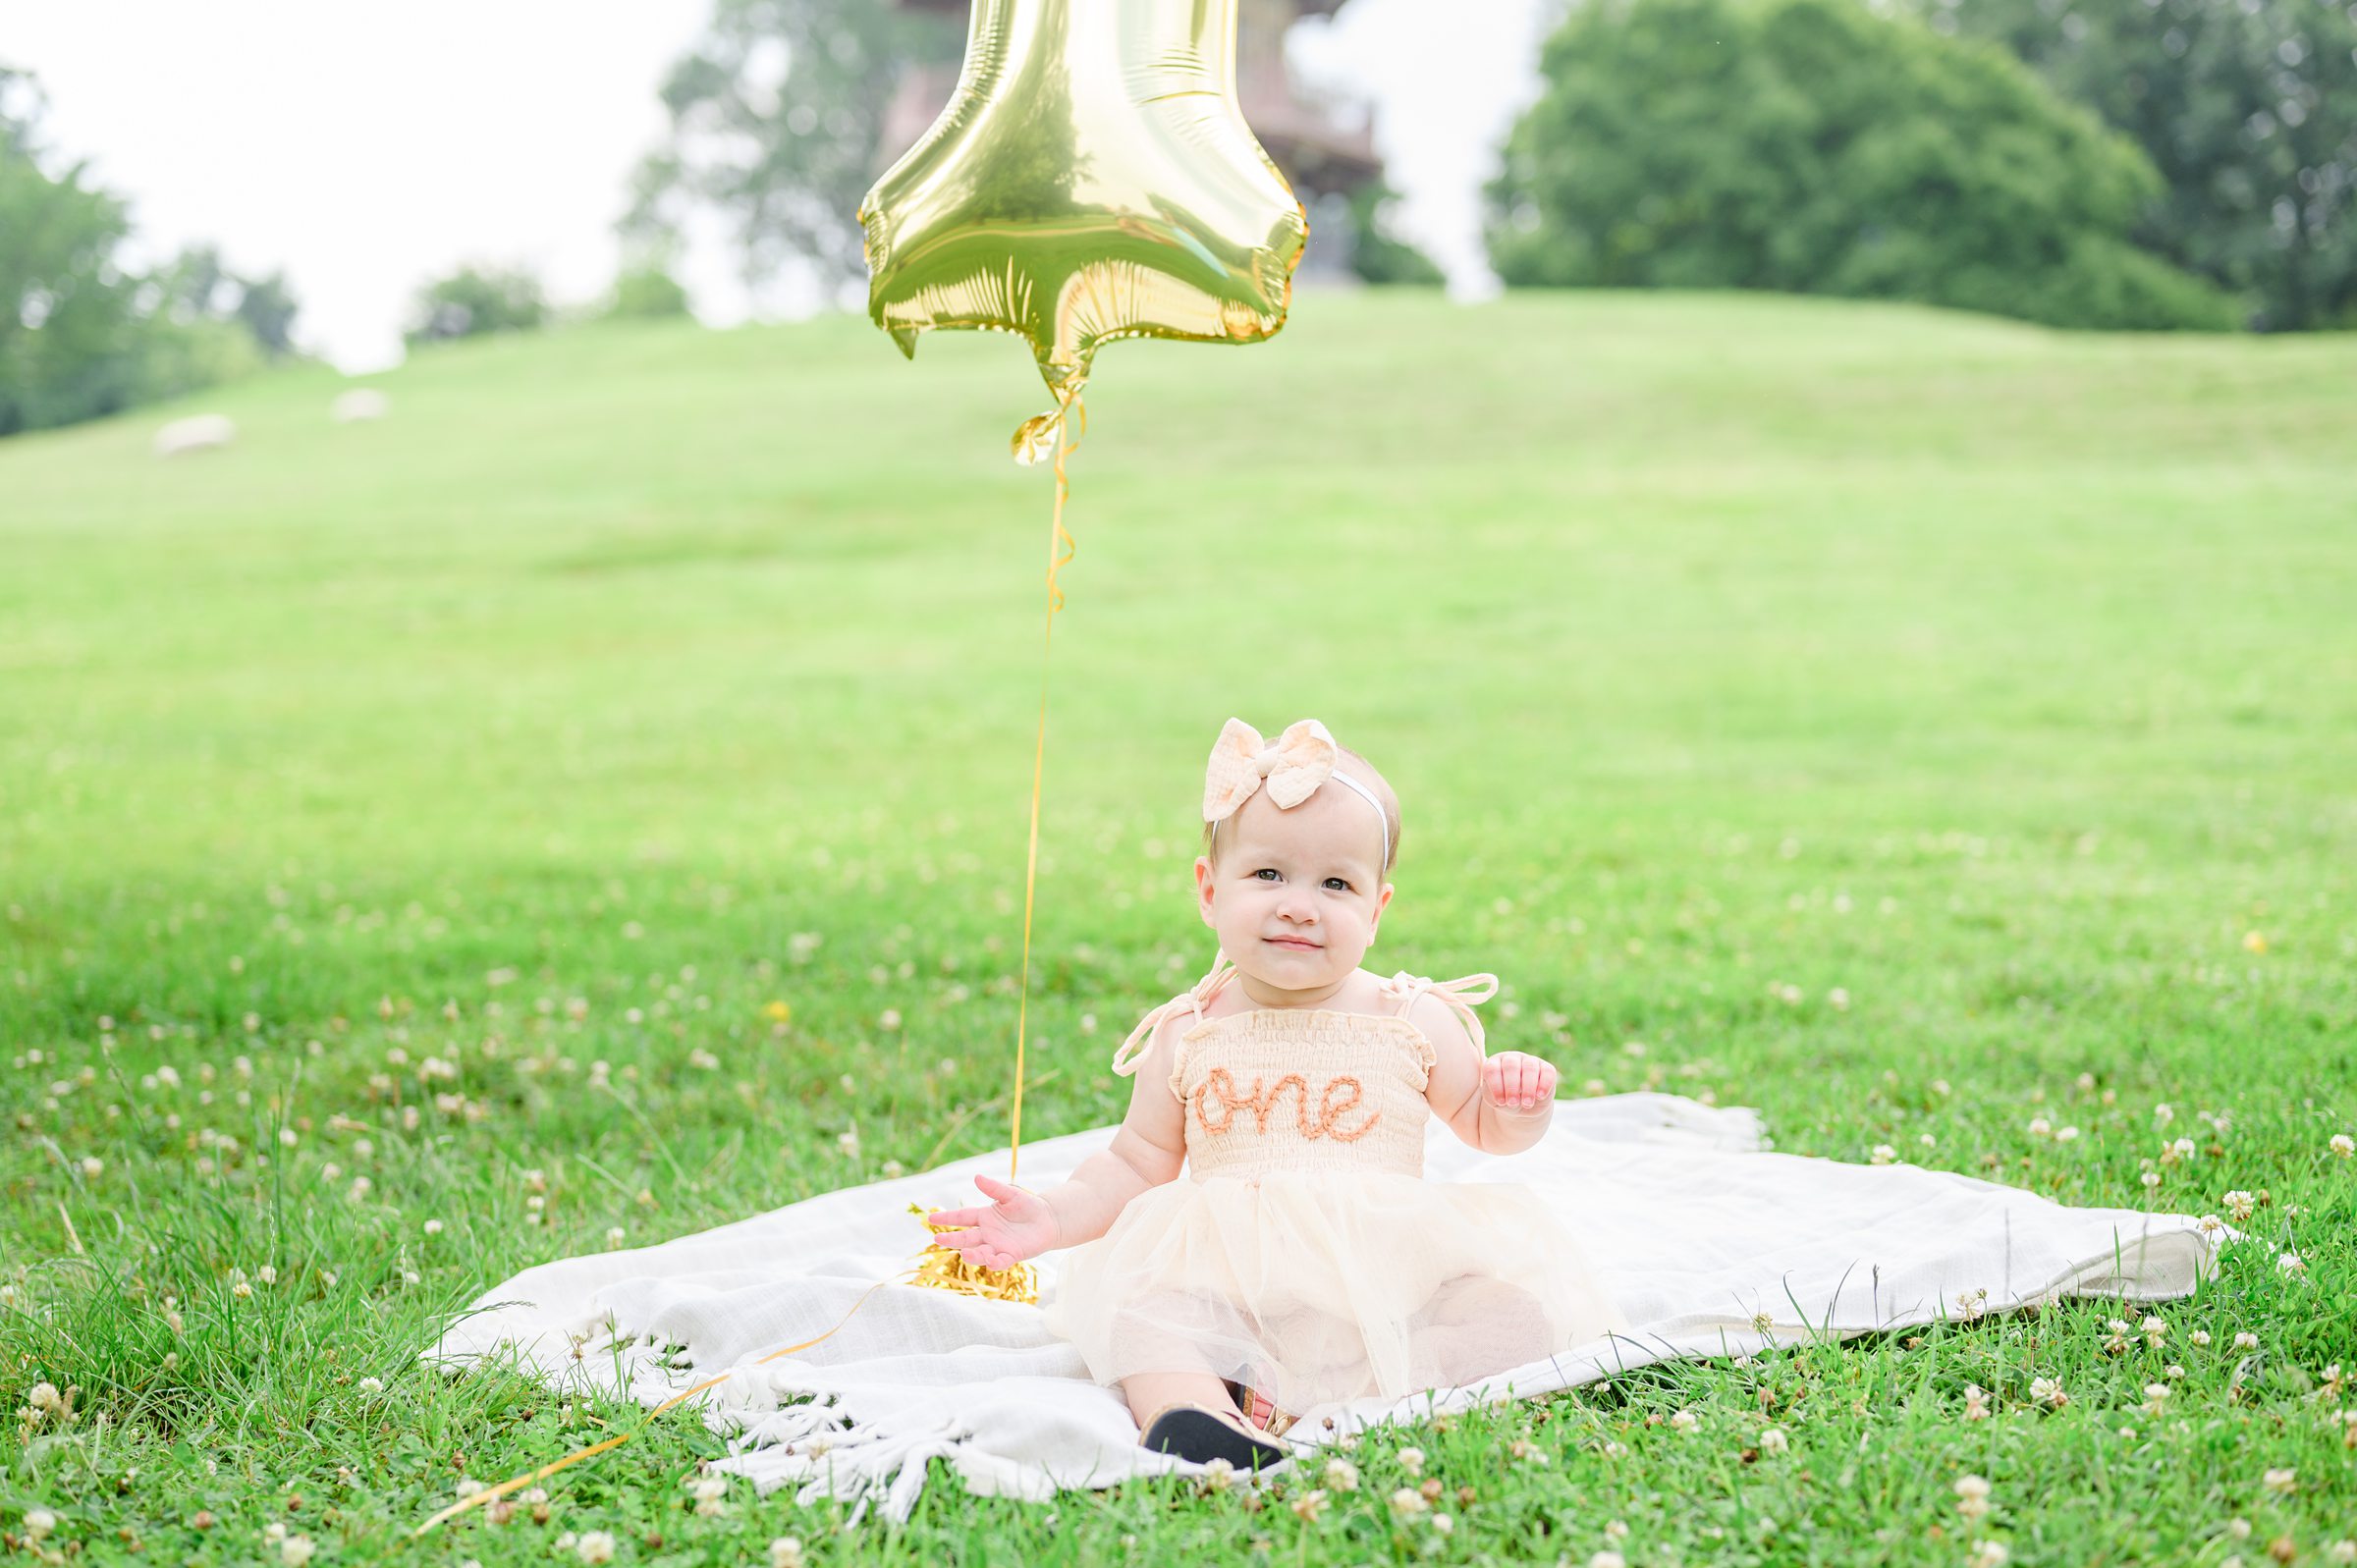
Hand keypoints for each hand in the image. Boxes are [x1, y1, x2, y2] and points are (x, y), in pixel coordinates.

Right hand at [924, 1173, 1060, 1269]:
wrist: (1048, 1219)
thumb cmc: (1028, 1205)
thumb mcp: (1010, 1194)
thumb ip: (994, 1188)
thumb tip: (977, 1177)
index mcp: (984, 1217)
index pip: (962, 1217)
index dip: (947, 1217)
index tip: (930, 1218)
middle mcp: (987, 1233)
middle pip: (966, 1238)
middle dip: (952, 1239)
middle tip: (938, 1239)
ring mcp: (998, 1245)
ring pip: (980, 1252)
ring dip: (972, 1254)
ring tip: (964, 1253)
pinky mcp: (1012, 1255)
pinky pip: (1001, 1261)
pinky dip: (995, 1262)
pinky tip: (991, 1260)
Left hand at [1482, 1051, 1557, 1113]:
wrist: (1522, 1107)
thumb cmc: (1504, 1101)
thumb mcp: (1495, 1101)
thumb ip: (1494, 1096)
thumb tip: (1503, 1095)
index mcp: (1494, 1064)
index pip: (1492, 1069)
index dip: (1496, 1086)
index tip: (1500, 1102)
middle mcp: (1511, 1059)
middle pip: (1511, 1065)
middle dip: (1512, 1086)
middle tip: (1513, 1103)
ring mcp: (1529, 1061)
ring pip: (1530, 1067)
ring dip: (1528, 1087)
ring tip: (1527, 1103)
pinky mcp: (1546, 1068)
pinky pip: (1547, 1071)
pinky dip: (1544, 1084)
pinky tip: (1540, 1096)